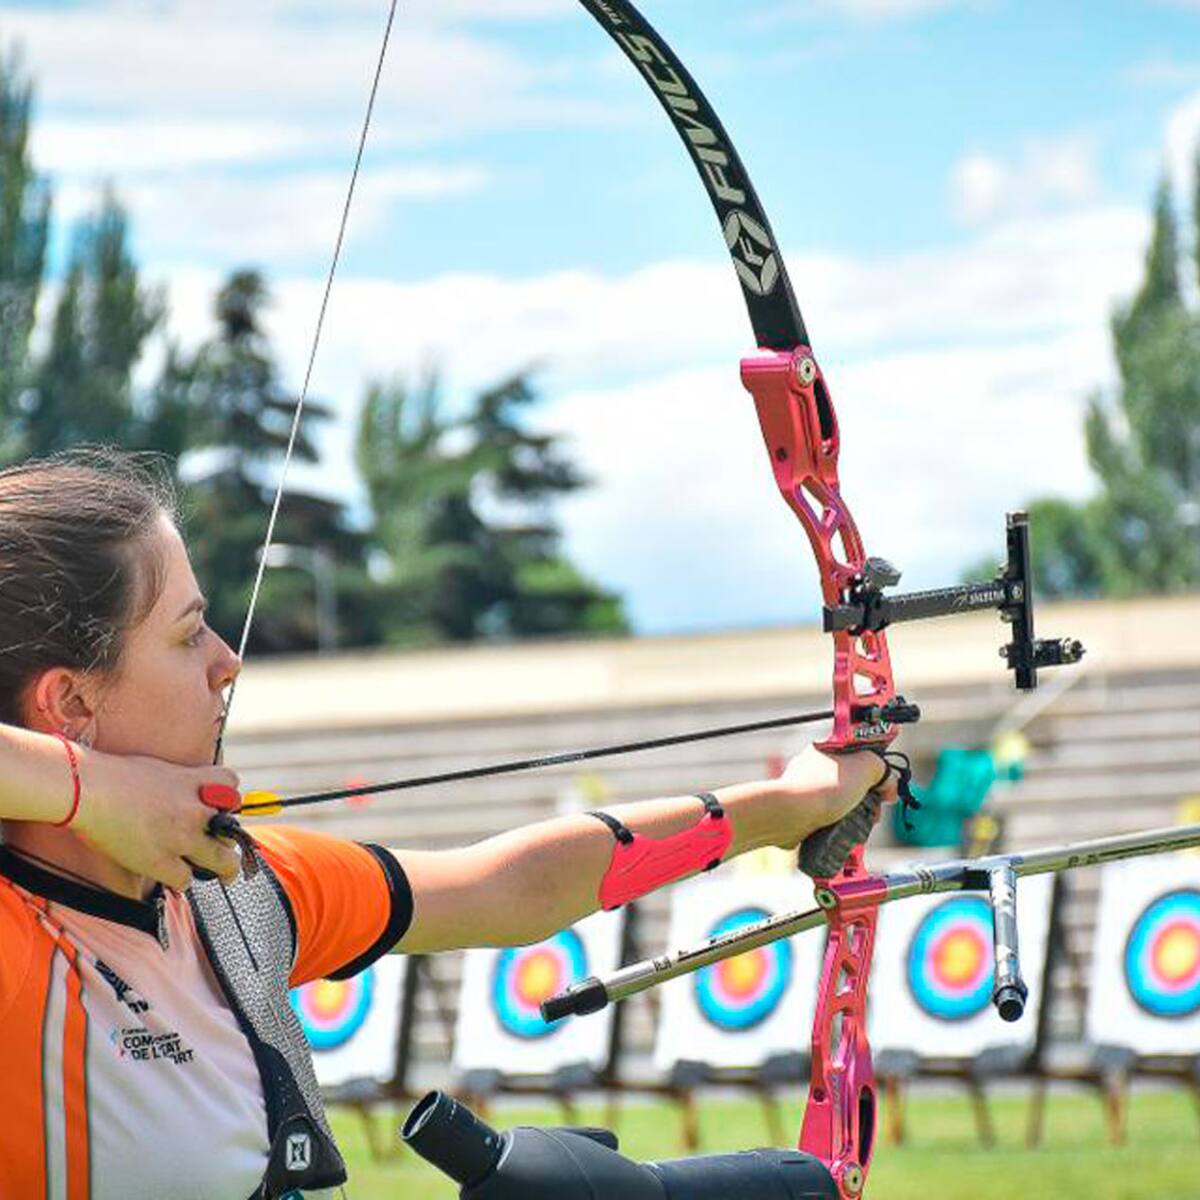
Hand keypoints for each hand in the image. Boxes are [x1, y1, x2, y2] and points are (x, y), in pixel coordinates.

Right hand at [72, 749, 243, 889]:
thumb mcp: (159, 768)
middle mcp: (195, 810)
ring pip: (221, 862)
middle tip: (231, 855)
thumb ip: (180, 782)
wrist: (87, 790)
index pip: (232, 784)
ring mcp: (180, 837)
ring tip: (221, 875)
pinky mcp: (160, 861)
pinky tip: (174, 875)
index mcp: (194, 782)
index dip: (228, 797)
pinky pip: (185, 879)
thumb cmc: (114, 775)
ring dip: (221, 869)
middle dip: (232, 842)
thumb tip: (185, 793)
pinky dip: (181, 879)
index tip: (222, 807)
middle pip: (233, 830)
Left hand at [776, 744, 894, 844]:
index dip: (878, 774)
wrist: (791, 815)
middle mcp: (816, 766)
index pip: (861, 757)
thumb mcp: (865, 766)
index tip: (886, 791)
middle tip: (874, 812)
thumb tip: (887, 783)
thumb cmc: (824, 787)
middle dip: (870, 800)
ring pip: (843, 803)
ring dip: (857, 816)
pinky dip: (840, 827)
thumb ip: (882, 767)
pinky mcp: (802, 812)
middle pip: (854, 782)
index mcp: (828, 748)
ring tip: (859, 826)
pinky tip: (845, 834)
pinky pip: (829, 819)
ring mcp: (807, 790)